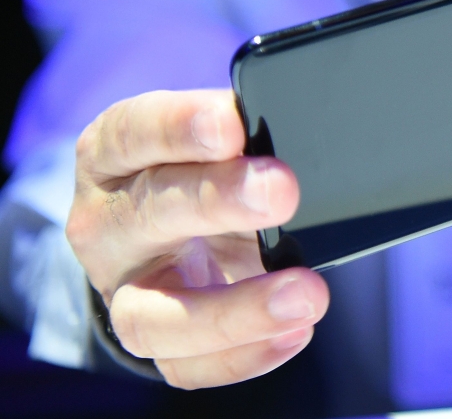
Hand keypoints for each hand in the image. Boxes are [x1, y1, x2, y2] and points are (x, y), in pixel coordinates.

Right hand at [67, 90, 328, 387]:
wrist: (173, 239)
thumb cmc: (199, 176)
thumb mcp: (213, 146)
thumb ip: (243, 141)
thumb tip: (299, 135)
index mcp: (113, 157)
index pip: (133, 133)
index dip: (180, 127)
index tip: (233, 125)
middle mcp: (107, 225)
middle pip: (149, 213)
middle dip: (217, 201)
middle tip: (282, 191)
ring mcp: (124, 292)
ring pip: (153, 316)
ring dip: (234, 309)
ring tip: (304, 293)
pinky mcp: (153, 341)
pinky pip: (187, 366)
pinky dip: (245, 354)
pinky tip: (295, 330)